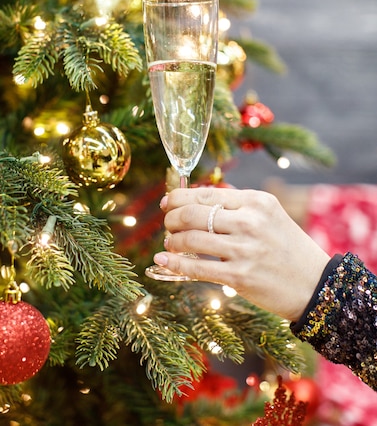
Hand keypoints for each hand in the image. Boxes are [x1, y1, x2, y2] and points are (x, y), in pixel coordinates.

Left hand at [153, 187, 329, 321]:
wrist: (316, 285)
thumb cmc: (288, 248)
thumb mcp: (270, 216)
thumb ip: (237, 207)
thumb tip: (196, 202)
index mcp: (256, 201)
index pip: (206, 194)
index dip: (179, 197)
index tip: (167, 202)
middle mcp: (250, 221)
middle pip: (193, 214)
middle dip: (172, 219)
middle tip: (167, 225)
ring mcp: (244, 249)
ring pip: (190, 239)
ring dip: (172, 241)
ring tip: (169, 243)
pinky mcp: (239, 276)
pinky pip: (196, 268)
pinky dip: (174, 262)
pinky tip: (163, 260)